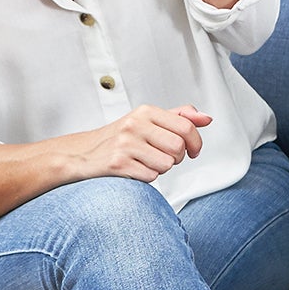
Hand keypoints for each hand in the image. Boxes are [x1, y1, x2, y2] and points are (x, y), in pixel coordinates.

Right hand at [72, 105, 211, 182]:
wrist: (82, 154)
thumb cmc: (120, 138)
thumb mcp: (148, 120)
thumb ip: (179, 117)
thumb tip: (206, 118)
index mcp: (145, 112)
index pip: (186, 127)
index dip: (196, 143)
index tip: (193, 151)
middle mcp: (134, 125)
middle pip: (179, 148)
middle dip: (177, 158)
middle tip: (163, 157)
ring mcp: (125, 144)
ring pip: (167, 164)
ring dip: (161, 168)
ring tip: (146, 161)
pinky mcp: (118, 164)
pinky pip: (151, 176)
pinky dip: (147, 177)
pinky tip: (135, 169)